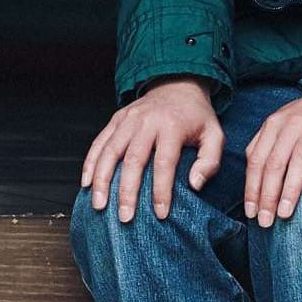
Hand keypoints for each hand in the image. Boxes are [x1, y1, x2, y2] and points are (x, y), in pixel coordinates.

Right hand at [79, 78, 224, 223]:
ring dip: (103, 179)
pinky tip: (87, 183)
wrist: (177, 84)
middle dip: (127, 191)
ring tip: (99, 205)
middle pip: (133, 159)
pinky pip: (99, 142)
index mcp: (172, 126)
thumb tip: (194, 185)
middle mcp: (147, 121)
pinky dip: (91, 163)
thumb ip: (210, 161)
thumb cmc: (195, 117)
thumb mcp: (214, 134)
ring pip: (110, 151)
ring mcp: (128, 119)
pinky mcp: (116, 119)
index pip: (164, 162)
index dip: (162, 190)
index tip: (161, 214)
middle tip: (125, 217)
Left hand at [242, 85, 301, 227]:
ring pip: (297, 162)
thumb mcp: (283, 123)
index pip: (256, 160)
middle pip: (273, 164)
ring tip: (285, 215)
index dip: (251, 188)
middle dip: (267, 196)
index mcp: (274, 125)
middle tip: (266, 222)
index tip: (251, 213)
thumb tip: (251, 176)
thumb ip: (265, 144)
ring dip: (289, 191)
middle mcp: (291, 125)